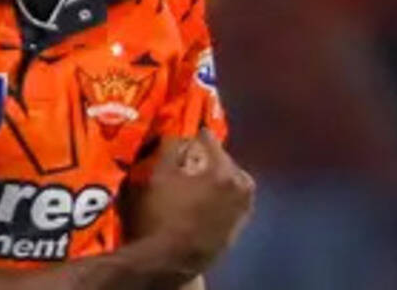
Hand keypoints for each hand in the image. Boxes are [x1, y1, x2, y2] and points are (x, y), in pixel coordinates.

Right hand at [131, 129, 254, 276]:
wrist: (164, 264)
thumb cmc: (158, 216)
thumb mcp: (156, 174)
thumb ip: (169, 146)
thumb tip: (176, 132)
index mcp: (224, 171)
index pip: (210, 141)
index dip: (196, 136)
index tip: (189, 133)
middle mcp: (240, 191)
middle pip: (225, 164)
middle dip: (210, 159)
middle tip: (192, 160)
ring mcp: (240, 215)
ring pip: (230, 186)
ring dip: (216, 181)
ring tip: (197, 183)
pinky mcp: (234, 234)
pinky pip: (229, 207)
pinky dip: (218, 201)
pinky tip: (200, 205)